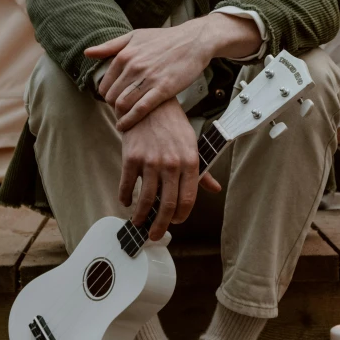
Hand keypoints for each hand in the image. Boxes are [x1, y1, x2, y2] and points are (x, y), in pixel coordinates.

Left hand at [84, 14, 261, 130]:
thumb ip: (110, 46)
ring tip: (122, 120)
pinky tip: (125, 126)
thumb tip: (87, 53)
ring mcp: (148, 78)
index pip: (105, 85)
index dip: (107, 96)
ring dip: (120, 115)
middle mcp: (133, 66)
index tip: (113, 101)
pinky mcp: (163, 89)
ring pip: (122, 104)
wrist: (194, 41)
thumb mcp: (135, 37)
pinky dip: (129, 120)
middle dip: (113, 107)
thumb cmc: (164, 39)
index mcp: (124, 55)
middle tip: (119, 112)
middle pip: (111, 96)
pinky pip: (140, 109)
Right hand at [121, 97, 220, 239]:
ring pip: (146, 200)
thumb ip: (202, 170)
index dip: (180, 216)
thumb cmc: (173, 126)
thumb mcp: (192, 145)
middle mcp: (172, 164)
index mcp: (190, 162)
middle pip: (167, 205)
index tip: (175, 223)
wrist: (149, 103)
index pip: (188, 200)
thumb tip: (214, 188)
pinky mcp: (131, 158)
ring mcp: (150, 161)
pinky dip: (125, 198)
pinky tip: (126, 202)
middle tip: (155, 235)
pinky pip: (127, 186)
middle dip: (160, 226)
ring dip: (140, 216)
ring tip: (138, 222)